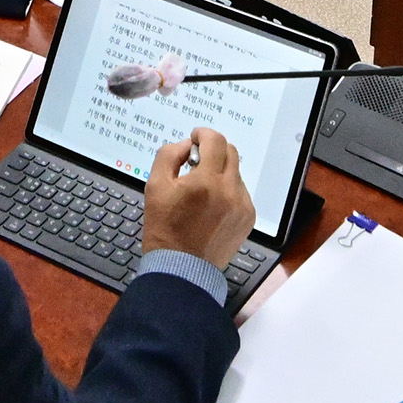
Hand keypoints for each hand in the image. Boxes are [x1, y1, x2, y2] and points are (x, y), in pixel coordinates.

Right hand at [137, 127, 254, 267]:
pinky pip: (241, 192)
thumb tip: (186, 145)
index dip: (203, 134)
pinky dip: (228, 191)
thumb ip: (169, 156)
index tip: (196, 138)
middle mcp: (229, 191)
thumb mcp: (154, 187)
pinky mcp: (247, 218)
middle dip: (213, 150)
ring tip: (202, 190)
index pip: (215, 140)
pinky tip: (212, 205)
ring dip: (220, 172)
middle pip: (230, 152)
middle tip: (197, 161)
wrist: (182, 268)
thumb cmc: (165, 230)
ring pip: (236, 173)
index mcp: (206, 181)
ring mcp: (242, 205)